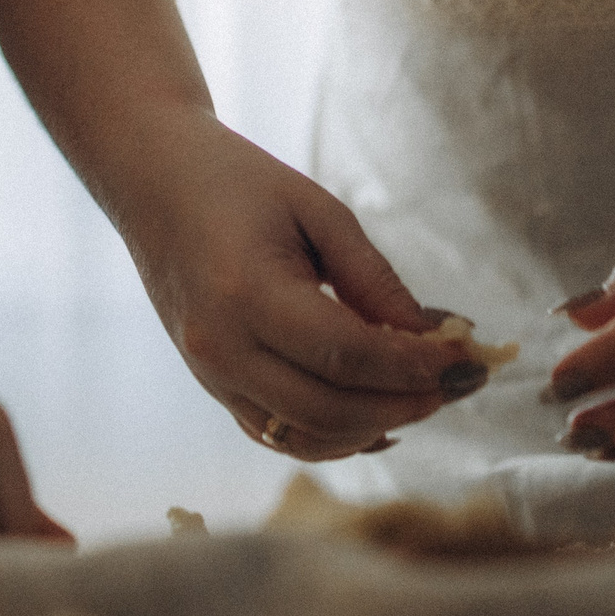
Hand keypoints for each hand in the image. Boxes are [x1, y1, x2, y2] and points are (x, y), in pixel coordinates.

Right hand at [120, 113, 484, 461]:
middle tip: (456, 383)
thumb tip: (433, 337)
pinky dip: (333, 436)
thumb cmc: (235, 179)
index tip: (464, 358)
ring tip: (420, 396)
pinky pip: (278, 434)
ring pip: (305, 438)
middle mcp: (221, 347)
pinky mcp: (210, 384)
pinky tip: (375, 415)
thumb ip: (373, 278)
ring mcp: (209, 374)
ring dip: (373, 427)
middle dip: (405, 404)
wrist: (149, 178)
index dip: (415, 366)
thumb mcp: (316, 209)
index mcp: (246, 294)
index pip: (348, 354)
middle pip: (330, 410)